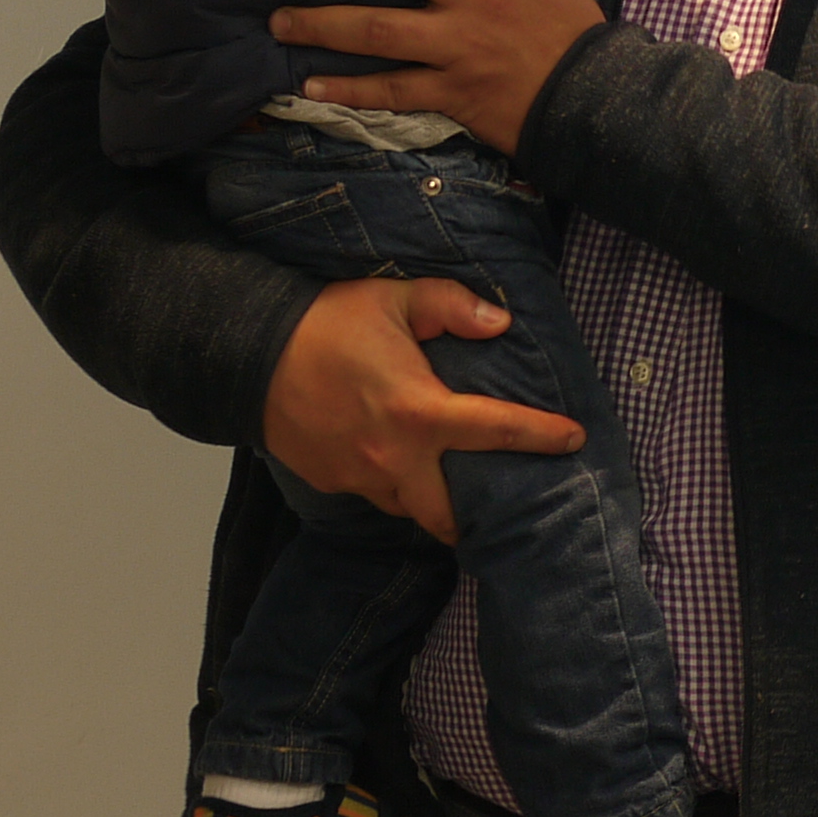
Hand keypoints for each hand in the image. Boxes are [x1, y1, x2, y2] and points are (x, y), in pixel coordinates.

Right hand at [263, 274, 582, 541]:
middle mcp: (395, 457)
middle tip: (497, 503)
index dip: (542, 436)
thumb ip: (451, 306)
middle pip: (450, 515)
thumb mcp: (391, 298)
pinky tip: (393, 462)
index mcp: (420, 411)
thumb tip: (499, 322)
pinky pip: (374, 494)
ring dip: (431, 499)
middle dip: (475, 518)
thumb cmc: (323, 323)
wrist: (244, 356)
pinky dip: (391, 485)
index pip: (498, 431)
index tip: (573, 440)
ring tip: (444, 482)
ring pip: (410, 507)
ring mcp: (361, 477)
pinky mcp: (332, 483)